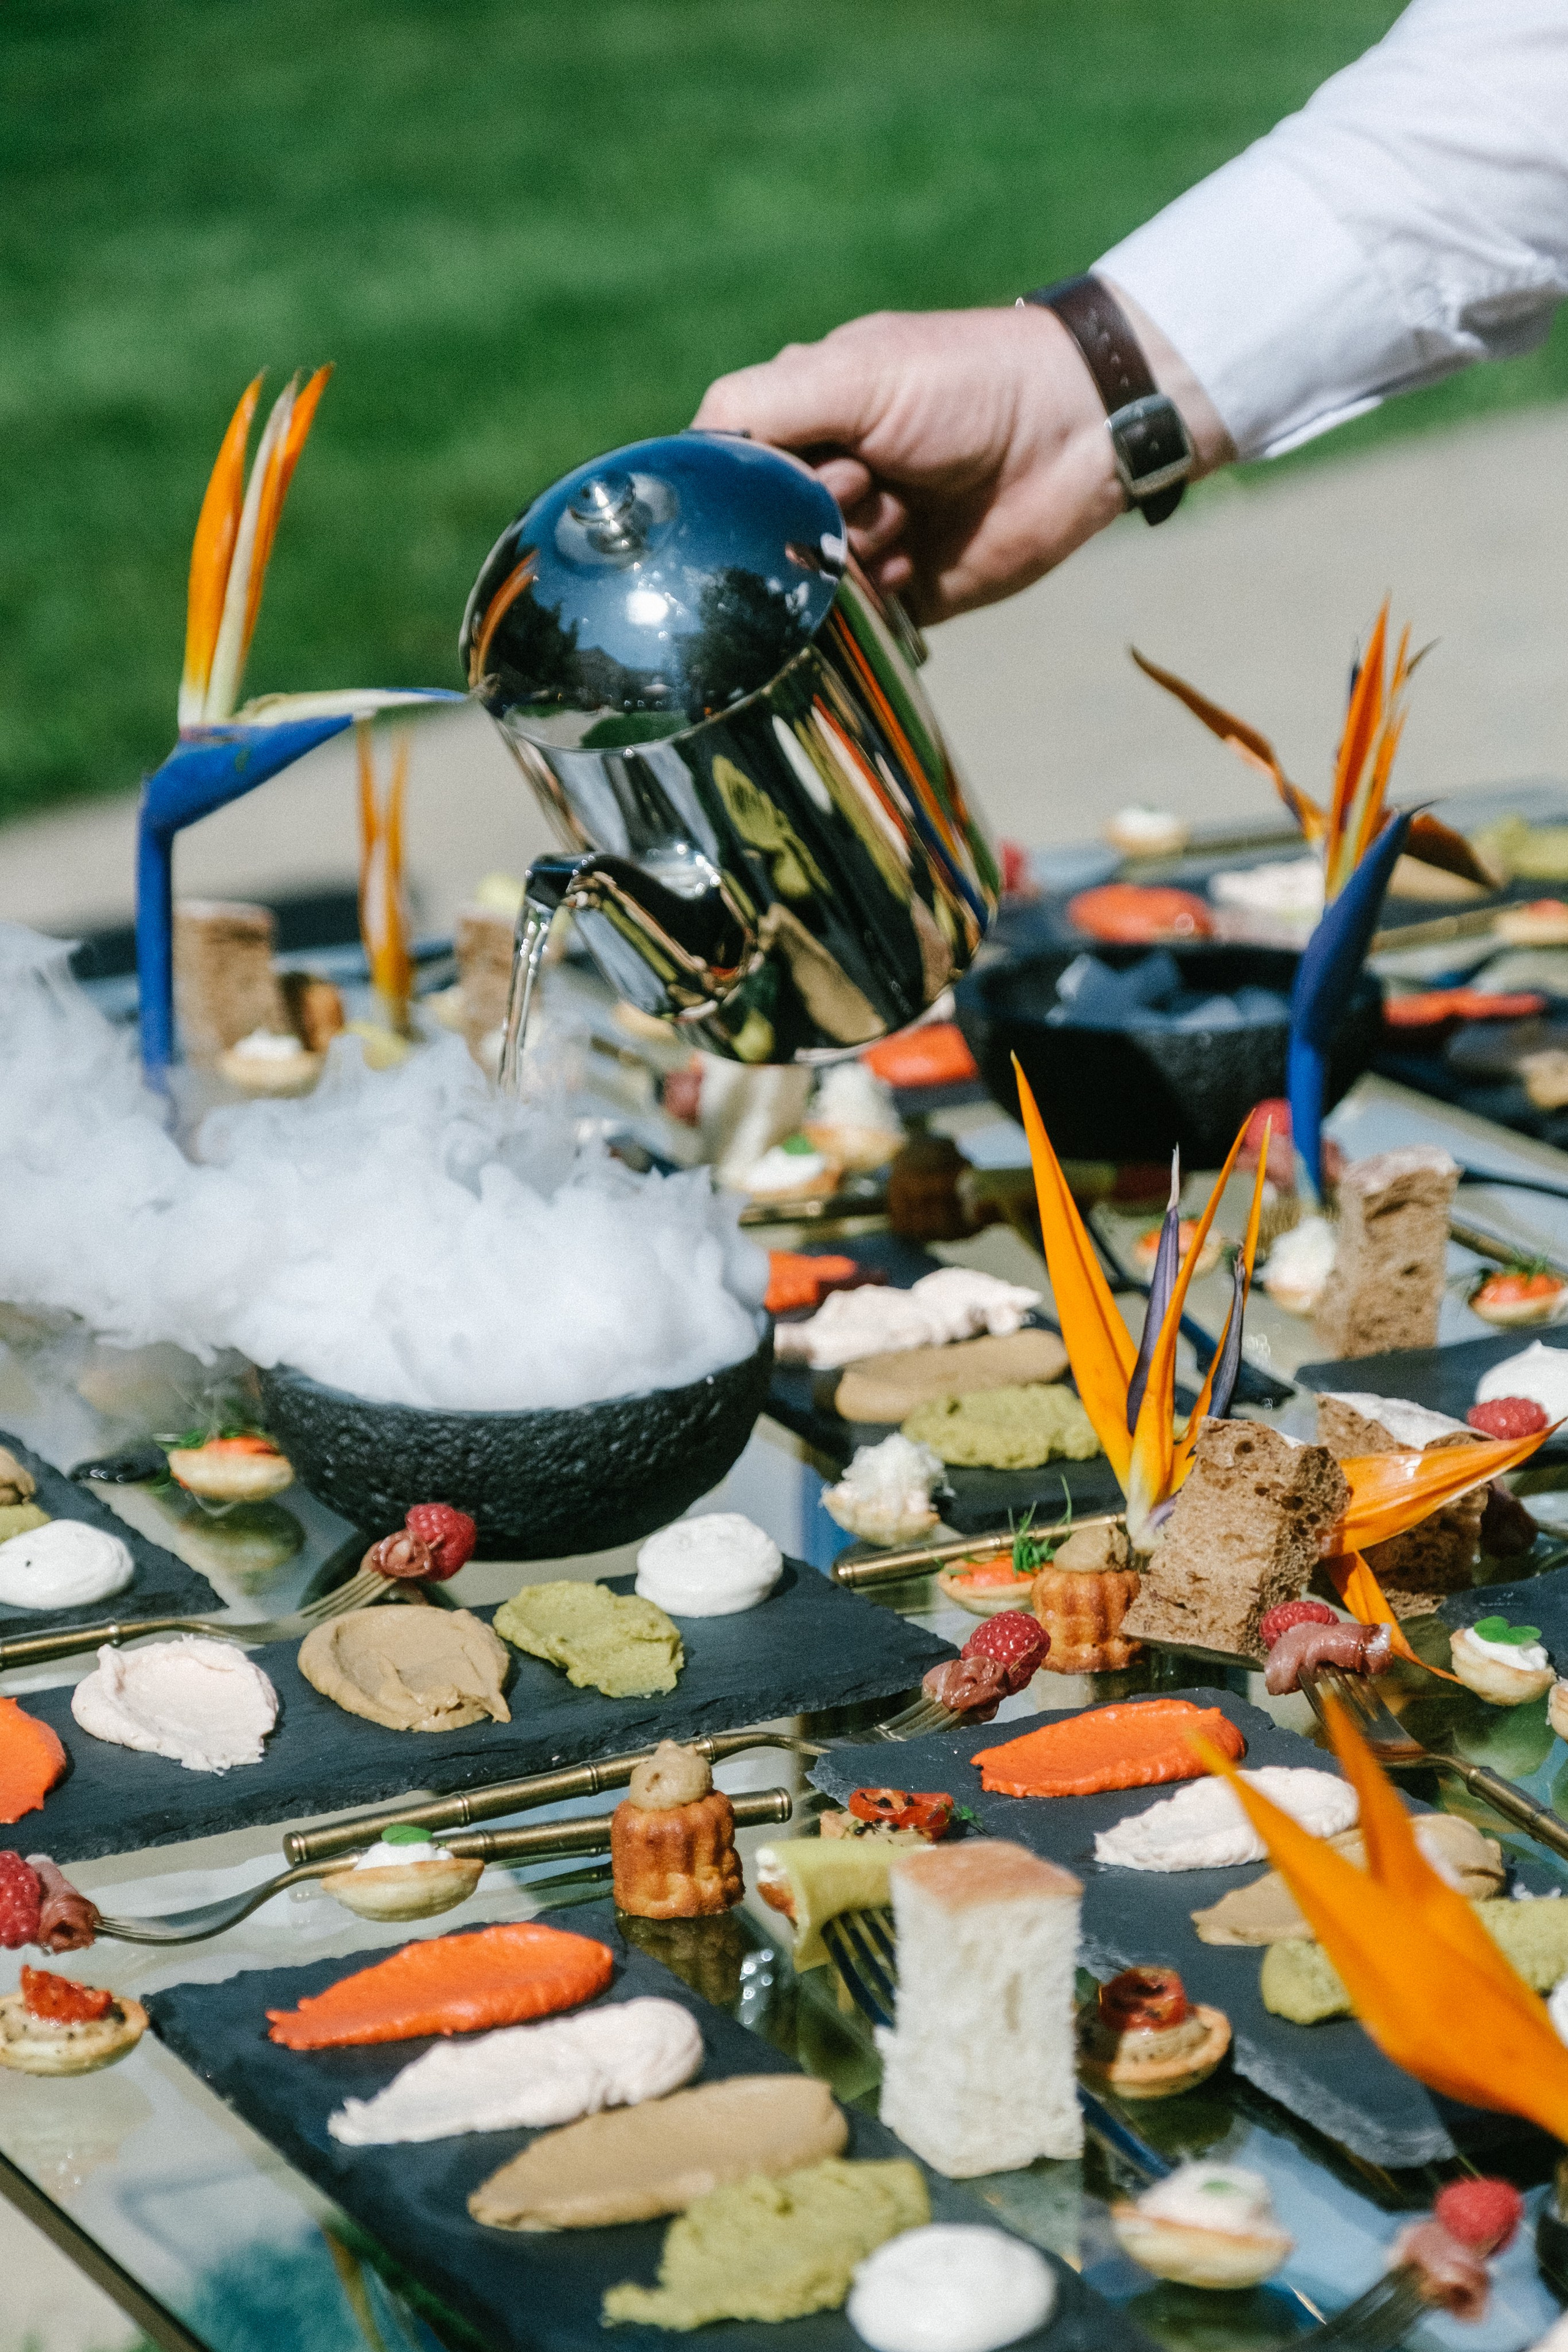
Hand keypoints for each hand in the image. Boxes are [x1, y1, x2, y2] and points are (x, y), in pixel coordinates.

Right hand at [693, 296, 1228, 623]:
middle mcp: (826, 486)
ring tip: (904, 514)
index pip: (729, 471)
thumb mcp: (854, 373)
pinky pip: (858, 630)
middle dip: (808, 522)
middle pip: (764, 537)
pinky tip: (915, 561)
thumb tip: (686, 451)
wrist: (1078, 433)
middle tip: (866, 484)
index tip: (785, 478)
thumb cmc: (968, 384)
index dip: (743, 487)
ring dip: (849, 560)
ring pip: (807, 588)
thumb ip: (762, 404)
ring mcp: (865, 543)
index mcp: (804, 423)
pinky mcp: (908, 595)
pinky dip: (876, 606)